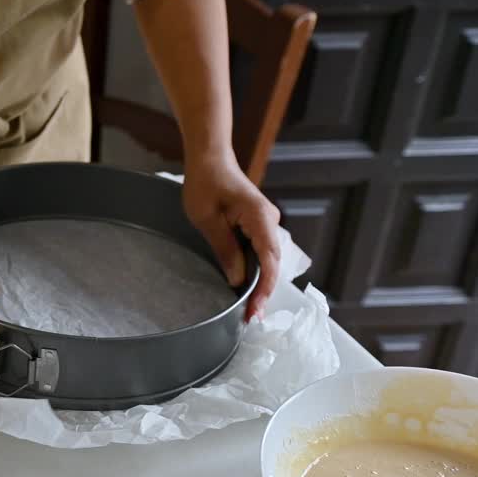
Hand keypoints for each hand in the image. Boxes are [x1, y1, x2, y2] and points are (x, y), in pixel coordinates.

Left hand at [182, 152, 280, 319]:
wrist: (210, 158)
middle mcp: (270, 221)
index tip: (254, 311)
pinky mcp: (258, 223)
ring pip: (267, 259)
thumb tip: (238, 279)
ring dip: (258, 282)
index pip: (269, 261)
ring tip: (247, 308)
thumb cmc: (205, 183)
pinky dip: (254, 269)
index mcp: (260, 218)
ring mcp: (266, 222)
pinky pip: (260, 250)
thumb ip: (225, 249)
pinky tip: (245, 285)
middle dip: (262, 292)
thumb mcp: (207, 219)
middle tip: (249, 318)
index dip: (263, 289)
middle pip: (272, 264)